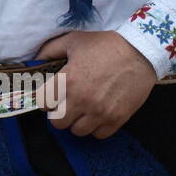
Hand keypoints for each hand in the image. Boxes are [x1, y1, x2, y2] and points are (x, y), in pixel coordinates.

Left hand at [37, 30, 156, 138]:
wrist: (141, 52)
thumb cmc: (105, 45)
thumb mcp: (73, 40)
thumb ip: (49, 51)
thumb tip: (34, 61)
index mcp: (68, 81)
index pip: (42, 104)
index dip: (44, 99)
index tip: (51, 95)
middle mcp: (82, 100)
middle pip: (57, 122)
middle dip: (58, 113)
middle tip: (66, 103)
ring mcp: (100, 112)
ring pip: (77, 131)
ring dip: (77, 122)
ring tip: (82, 109)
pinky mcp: (118, 119)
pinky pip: (98, 135)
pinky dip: (95, 127)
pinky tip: (97, 114)